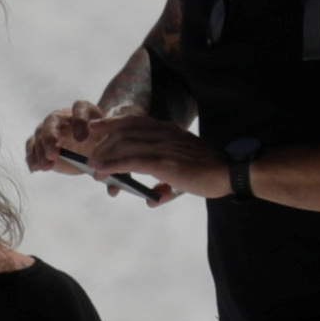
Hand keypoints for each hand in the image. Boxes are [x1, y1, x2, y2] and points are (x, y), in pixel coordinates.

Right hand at [22, 102, 103, 174]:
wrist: (88, 150)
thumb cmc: (100, 144)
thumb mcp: (109, 145)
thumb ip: (109, 151)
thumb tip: (106, 169)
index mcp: (83, 110)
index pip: (79, 108)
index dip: (79, 120)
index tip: (82, 138)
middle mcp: (63, 116)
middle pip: (52, 121)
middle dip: (51, 137)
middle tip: (54, 153)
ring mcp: (48, 129)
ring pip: (39, 135)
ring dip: (41, 151)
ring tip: (47, 166)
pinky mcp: (39, 143)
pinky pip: (31, 147)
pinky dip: (32, 157)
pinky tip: (36, 168)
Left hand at [59, 109, 228, 202]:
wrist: (228, 172)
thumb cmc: (207, 172)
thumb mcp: (181, 171)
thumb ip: (163, 183)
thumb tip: (151, 200)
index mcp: (168, 130)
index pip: (134, 120)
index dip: (112, 122)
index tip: (95, 126)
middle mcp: (164, 133)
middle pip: (124, 132)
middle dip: (104, 145)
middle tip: (92, 159)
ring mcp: (164, 146)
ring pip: (125, 145)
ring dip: (105, 157)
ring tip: (94, 170)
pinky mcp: (165, 163)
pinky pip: (133, 161)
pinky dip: (113, 165)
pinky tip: (102, 172)